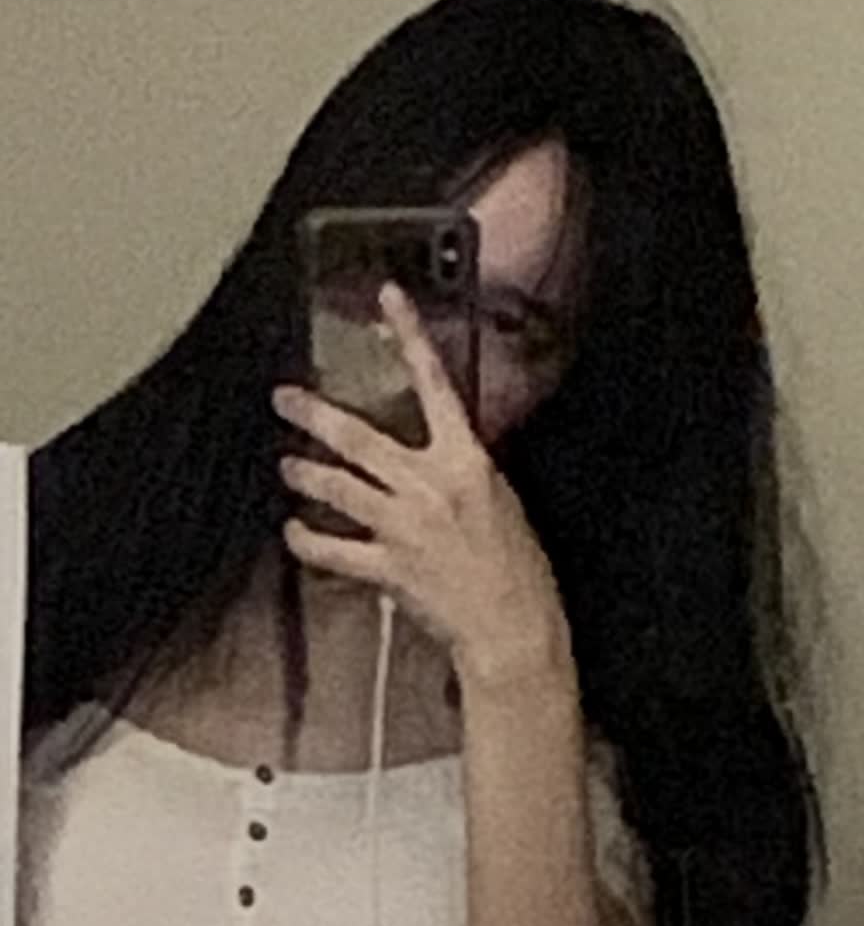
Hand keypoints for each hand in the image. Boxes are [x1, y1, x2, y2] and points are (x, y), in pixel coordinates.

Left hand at [274, 283, 569, 682]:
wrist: (512, 627)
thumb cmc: (518, 568)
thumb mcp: (502, 499)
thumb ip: (461, 469)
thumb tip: (433, 449)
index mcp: (467, 460)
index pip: (435, 383)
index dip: (410, 335)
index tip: (388, 298)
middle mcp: (429, 485)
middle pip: (358, 437)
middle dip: (314, 414)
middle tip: (283, 399)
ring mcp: (403, 526)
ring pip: (337, 487)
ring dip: (304, 474)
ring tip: (286, 467)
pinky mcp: (386, 567)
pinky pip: (331, 549)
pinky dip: (306, 541)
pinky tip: (293, 533)